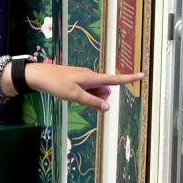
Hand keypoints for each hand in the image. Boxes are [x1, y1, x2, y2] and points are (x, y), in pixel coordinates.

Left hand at [2, 61, 143, 111]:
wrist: (39, 75)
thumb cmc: (56, 84)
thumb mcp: (74, 96)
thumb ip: (92, 102)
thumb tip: (108, 107)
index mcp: (92, 77)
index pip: (115, 79)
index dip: (129, 78)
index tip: (142, 75)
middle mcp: (90, 76)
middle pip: (104, 89)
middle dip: (100, 97)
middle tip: (80, 98)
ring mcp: (84, 77)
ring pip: (96, 91)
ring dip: (91, 97)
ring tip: (73, 95)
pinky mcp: (78, 80)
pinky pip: (88, 90)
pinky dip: (85, 95)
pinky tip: (71, 94)